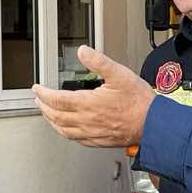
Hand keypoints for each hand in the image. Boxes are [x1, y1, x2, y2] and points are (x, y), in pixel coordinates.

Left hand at [33, 46, 153, 148]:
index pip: (56, 99)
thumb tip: (83, 51)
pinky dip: (66, 133)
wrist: (154, 123)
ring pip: (63, 130)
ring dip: (51, 121)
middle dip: (43, 106)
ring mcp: (92, 133)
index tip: (37, 89)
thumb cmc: (139, 101)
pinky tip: (67, 130)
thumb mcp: (120, 74)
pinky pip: (76, 139)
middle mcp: (87, 121)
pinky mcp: (100, 140)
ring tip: (47, 114)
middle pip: (56, 116)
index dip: (43, 93)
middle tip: (38, 100)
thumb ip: (99, 62)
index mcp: (88, 104)